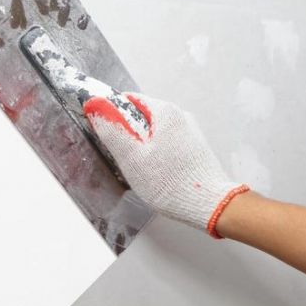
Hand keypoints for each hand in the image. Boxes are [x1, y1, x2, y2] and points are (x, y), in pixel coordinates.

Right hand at [83, 92, 248, 236]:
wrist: (210, 205)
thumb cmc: (170, 183)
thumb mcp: (132, 157)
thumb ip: (112, 129)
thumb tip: (95, 105)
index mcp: (165, 111)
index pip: (128, 100)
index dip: (111, 114)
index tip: (105, 134)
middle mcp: (180, 116)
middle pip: (142, 116)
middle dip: (128, 134)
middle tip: (124, 158)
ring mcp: (190, 132)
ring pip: (154, 132)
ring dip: (142, 147)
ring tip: (141, 170)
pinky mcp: (195, 148)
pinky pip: (167, 144)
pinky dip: (156, 154)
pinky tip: (157, 174)